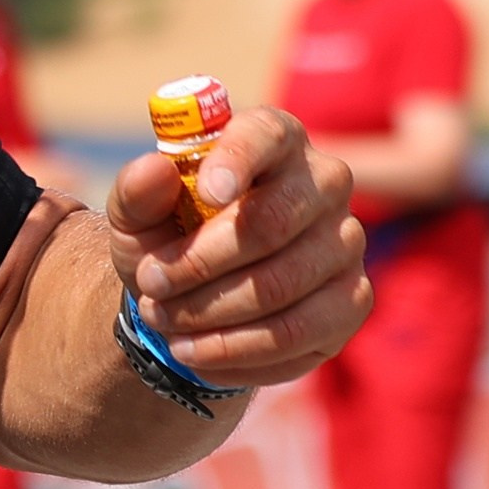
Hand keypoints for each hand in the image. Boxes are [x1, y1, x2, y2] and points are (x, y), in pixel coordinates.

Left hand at [108, 106, 372, 388]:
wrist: (191, 290)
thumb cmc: (166, 233)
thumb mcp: (136, 213)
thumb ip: (138, 191)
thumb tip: (155, 169)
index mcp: (273, 139)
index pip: (265, 135)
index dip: (237, 161)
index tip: (205, 193)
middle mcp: (324, 183)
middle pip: (270, 223)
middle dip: (198, 262)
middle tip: (149, 283)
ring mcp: (346, 242)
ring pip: (279, 286)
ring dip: (208, 312)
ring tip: (161, 319)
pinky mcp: (352, 300)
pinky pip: (299, 334)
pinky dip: (237, 351)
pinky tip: (194, 353)